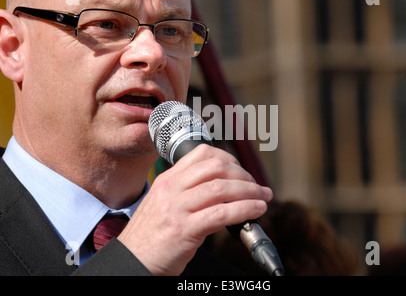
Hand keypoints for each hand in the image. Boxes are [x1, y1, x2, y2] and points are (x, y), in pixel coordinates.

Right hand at [117, 144, 272, 275]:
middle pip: (216, 167)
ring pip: (222, 188)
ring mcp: (176, 208)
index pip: (203, 154)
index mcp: (167, 180)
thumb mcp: (162, 203)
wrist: (132, 261)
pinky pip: (221, 213)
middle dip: (244, 175)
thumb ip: (186, 190)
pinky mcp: (184, 230)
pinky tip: (256, 210)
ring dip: (250, 191)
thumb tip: (222, 187)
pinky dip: (245, 209)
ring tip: (263, 198)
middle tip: (257, 187)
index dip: (229, 159)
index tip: (242, 171)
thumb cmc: (151, 236)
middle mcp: (171, 189)